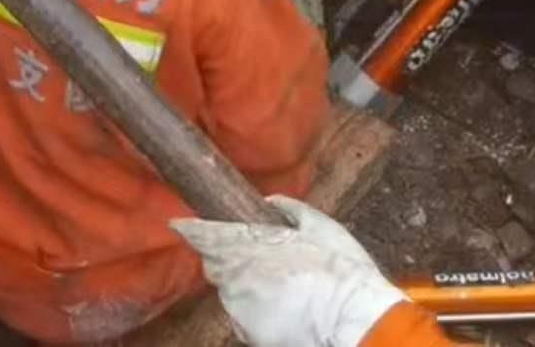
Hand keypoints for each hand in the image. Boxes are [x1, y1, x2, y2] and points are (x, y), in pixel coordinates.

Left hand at [171, 195, 407, 346]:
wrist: (353, 322)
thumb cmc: (341, 272)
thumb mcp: (322, 226)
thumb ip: (289, 209)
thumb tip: (270, 201)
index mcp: (251, 246)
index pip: (208, 236)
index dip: (192, 230)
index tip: (180, 225)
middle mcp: (237, 278)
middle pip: (217, 266)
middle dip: (226, 259)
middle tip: (255, 258)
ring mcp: (241, 309)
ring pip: (231, 292)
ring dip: (244, 285)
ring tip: (278, 285)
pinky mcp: (250, 334)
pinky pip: (244, 316)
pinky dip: (255, 308)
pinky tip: (283, 307)